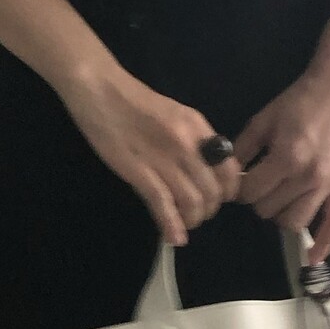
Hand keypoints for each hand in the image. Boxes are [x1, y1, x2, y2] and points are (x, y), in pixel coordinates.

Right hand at [55, 63, 243, 247]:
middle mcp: (188, 144)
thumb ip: (194, 139)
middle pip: (212, 191)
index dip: (227, 192)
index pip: (229, 169)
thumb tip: (206, 168)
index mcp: (199, 127)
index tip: (217, 200)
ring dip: (191, 220)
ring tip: (184, 224)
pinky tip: (173, 238)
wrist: (100, 90)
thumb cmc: (134, 102)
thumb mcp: (176, 115)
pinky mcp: (139, 171)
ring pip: (192, 201)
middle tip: (197, 215)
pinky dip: (171, 226)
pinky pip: (163, 204)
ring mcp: (164, 158)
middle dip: (208, 210)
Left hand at [231, 56, 329, 262]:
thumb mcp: (263, 119)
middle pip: (269, 210)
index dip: (238, 189)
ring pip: (295, 222)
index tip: (239, 180)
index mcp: (286, 157)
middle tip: (259, 184)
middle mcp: (308, 177)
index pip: (250, 192)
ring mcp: (329, 185)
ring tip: (278, 199)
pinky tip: (312, 259)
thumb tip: (224, 173)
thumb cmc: (299, 101)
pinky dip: (323, 245)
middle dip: (257, 200)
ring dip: (280, 215)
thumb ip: (242, 148)